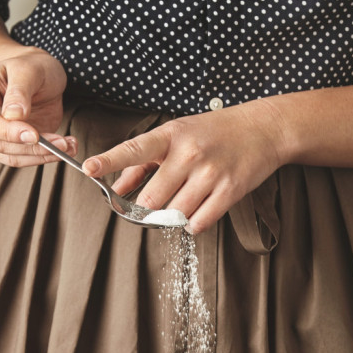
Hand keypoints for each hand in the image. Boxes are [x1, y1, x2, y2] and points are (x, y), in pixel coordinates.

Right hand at [0, 49, 76, 165]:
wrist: (41, 76)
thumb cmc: (30, 67)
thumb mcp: (27, 70)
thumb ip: (19, 91)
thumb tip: (13, 116)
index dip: (7, 132)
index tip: (33, 134)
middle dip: (31, 147)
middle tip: (60, 142)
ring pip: (11, 157)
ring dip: (41, 155)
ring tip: (67, 145)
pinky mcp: (9, 146)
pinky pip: (24, 158)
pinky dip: (46, 157)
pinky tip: (65, 149)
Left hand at [82, 99, 286, 233]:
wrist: (263, 128)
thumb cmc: (215, 131)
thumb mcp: (177, 135)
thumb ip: (143, 163)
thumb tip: (116, 188)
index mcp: (171, 135)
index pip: (133, 149)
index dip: (109, 160)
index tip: (89, 168)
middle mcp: (189, 153)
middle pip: (152, 198)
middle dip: (150, 207)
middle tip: (159, 201)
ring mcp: (210, 173)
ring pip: (175, 214)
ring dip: (174, 216)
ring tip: (185, 199)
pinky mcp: (229, 191)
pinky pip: (198, 223)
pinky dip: (192, 224)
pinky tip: (198, 209)